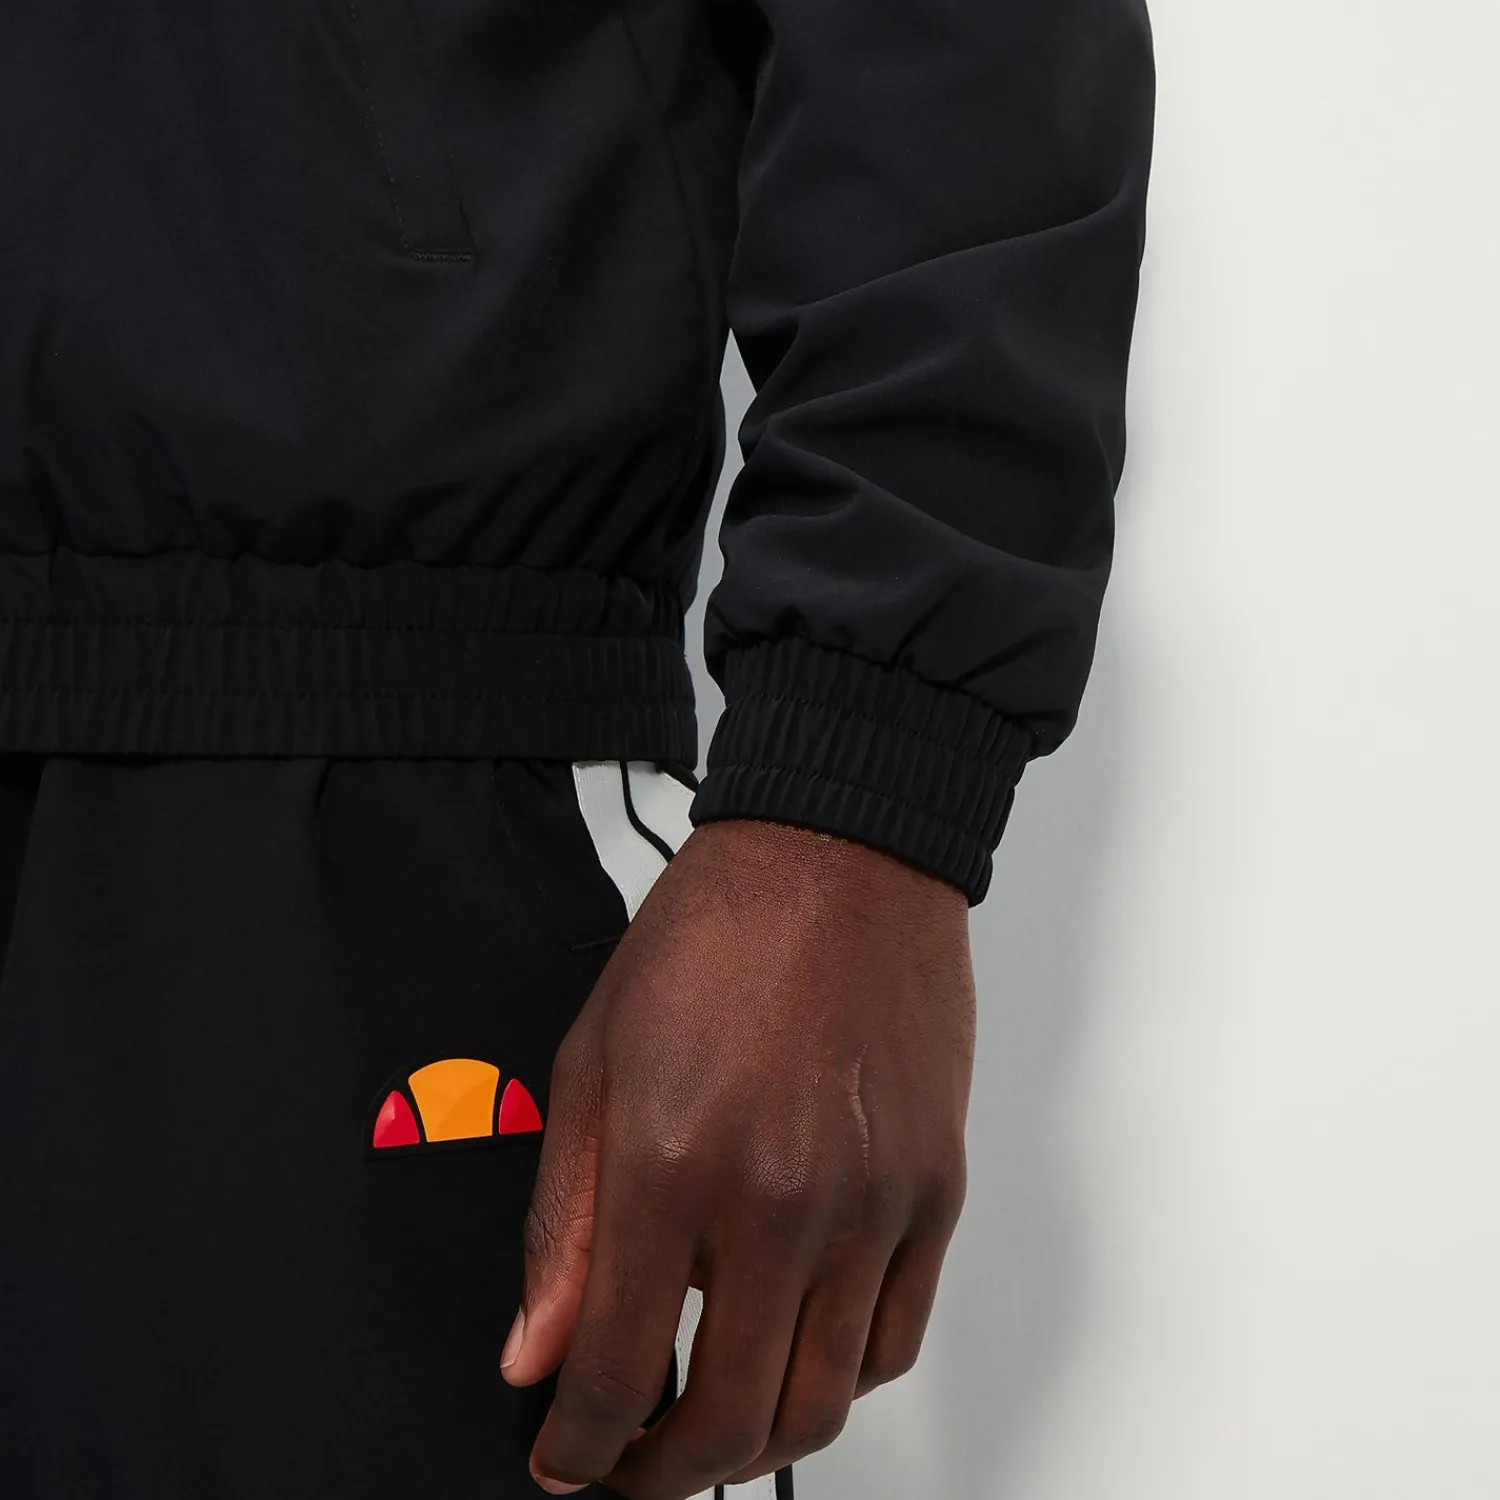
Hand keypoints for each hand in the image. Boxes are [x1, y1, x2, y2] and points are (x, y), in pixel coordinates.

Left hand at [501, 818, 974, 1497]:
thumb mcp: (594, 1062)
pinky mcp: (935, 1190)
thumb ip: (563, 1223)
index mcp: (673, 1165)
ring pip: (822, 1404)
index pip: (618, 1372)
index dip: (580, 1447)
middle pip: (730, 1421)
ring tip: (711, 1427)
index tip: (564, 1462)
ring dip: (755, 1448)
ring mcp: (872, 1204)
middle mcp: (781, 1202)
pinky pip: (894, 1341)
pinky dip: (839, 1383)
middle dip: (663, 1473)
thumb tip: (534, 1353)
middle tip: (631, 1464)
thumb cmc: (712, 938)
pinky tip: (796, 1357)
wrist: (837, 858)